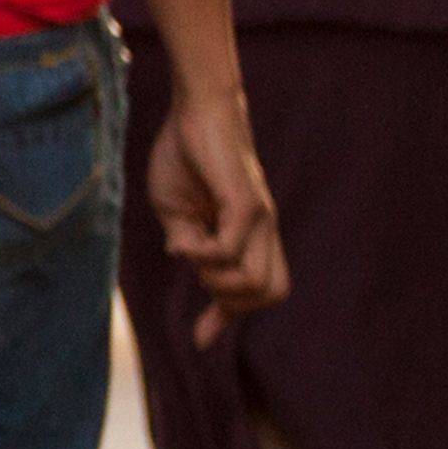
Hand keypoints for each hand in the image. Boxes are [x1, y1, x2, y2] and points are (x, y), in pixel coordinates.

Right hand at [142, 78, 288, 339]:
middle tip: (197, 269)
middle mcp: (263, 229)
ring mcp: (258, 216)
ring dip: (215, 279)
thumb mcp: (177, 212)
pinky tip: (183, 238)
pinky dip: (203, 255)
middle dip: (229, 300)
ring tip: (190, 248)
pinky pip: (230, 249)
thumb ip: (189, 245)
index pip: (262, 289)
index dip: (231, 314)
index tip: (200, 336)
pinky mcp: (244, 201)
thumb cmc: (186, 158)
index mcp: (250, 235)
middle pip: (270, 292)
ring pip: (255, 280)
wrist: (194, 112)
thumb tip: (185, 266)